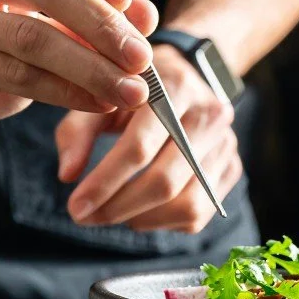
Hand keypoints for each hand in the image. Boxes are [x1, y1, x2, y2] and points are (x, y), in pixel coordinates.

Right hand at [0, 0, 157, 159]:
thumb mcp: (41, 32)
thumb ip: (90, 17)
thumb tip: (147, 13)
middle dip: (102, 24)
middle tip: (141, 58)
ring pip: (31, 36)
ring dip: (91, 66)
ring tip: (131, 91)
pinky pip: (14, 75)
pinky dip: (64, 91)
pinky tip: (94, 103)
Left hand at [54, 44, 242, 233]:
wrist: (185, 76)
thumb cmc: (134, 89)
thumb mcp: (102, 95)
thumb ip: (78, 130)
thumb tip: (67, 175)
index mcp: (175, 87)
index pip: (140, 146)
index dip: (104, 182)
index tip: (75, 206)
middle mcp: (209, 114)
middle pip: (164, 180)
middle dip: (118, 207)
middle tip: (85, 217)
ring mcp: (226, 143)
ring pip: (186, 203)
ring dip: (140, 219)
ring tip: (111, 213)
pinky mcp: (231, 167)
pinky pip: (199, 213)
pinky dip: (163, 222)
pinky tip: (139, 210)